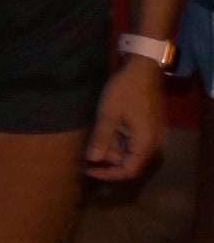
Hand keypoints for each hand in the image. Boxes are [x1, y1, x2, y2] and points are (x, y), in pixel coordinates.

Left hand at [94, 56, 168, 179]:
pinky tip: (107, 124)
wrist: (143, 69)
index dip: (108, 174)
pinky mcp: (149, 127)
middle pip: (128, 161)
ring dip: (112, 144)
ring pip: (129, 150)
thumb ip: (101, 139)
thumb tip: (93, 160)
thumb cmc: (125, 90)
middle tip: (91, 138)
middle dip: (107, 154)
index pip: (128, 171)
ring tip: (99, 126)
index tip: (87, 170)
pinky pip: (132, 140)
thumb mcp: (108, 114)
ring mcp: (153, 135)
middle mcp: (153, 144)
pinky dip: (118, 137)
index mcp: (145, 143)